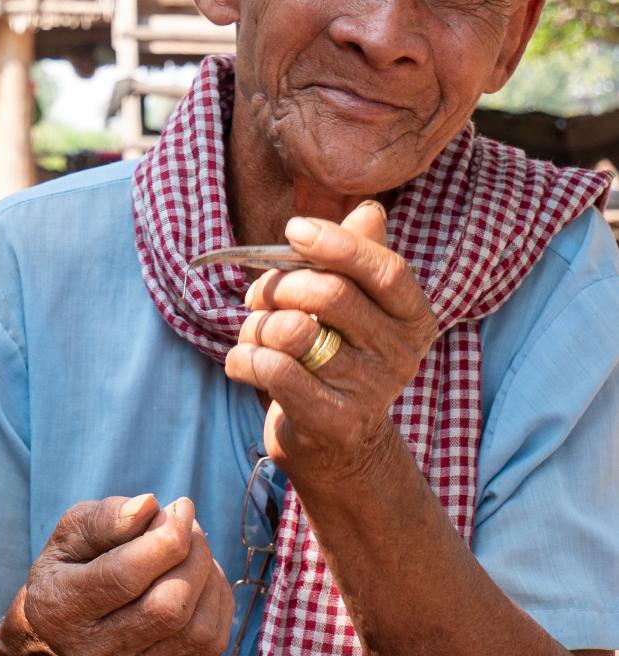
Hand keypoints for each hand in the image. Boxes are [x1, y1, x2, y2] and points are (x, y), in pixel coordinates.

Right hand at [4, 495, 232, 655]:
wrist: (62, 628)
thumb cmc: (71, 567)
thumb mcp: (71, 533)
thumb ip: (106, 518)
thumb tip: (149, 505)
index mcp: (62, 606)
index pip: (126, 575)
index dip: (166, 537)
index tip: (181, 507)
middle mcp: (93, 651)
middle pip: (168, 605)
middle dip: (193, 556)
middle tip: (189, 526)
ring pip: (197, 629)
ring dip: (210, 577)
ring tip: (195, 549)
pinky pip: (211, 646)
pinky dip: (218, 603)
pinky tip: (203, 578)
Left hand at [224, 201, 438, 480]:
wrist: (335, 444)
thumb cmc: (335, 356)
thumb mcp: (353, 306)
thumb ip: (358, 258)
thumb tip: (369, 211)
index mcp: (412, 317)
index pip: (387, 269)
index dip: (337, 243)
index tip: (294, 230)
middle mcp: (401, 355)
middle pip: (330, 295)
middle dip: (278, 287)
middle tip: (257, 296)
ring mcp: (370, 392)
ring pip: (293, 331)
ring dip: (256, 326)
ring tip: (254, 335)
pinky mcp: (334, 421)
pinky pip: (273, 369)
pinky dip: (243, 358)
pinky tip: (243, 362)